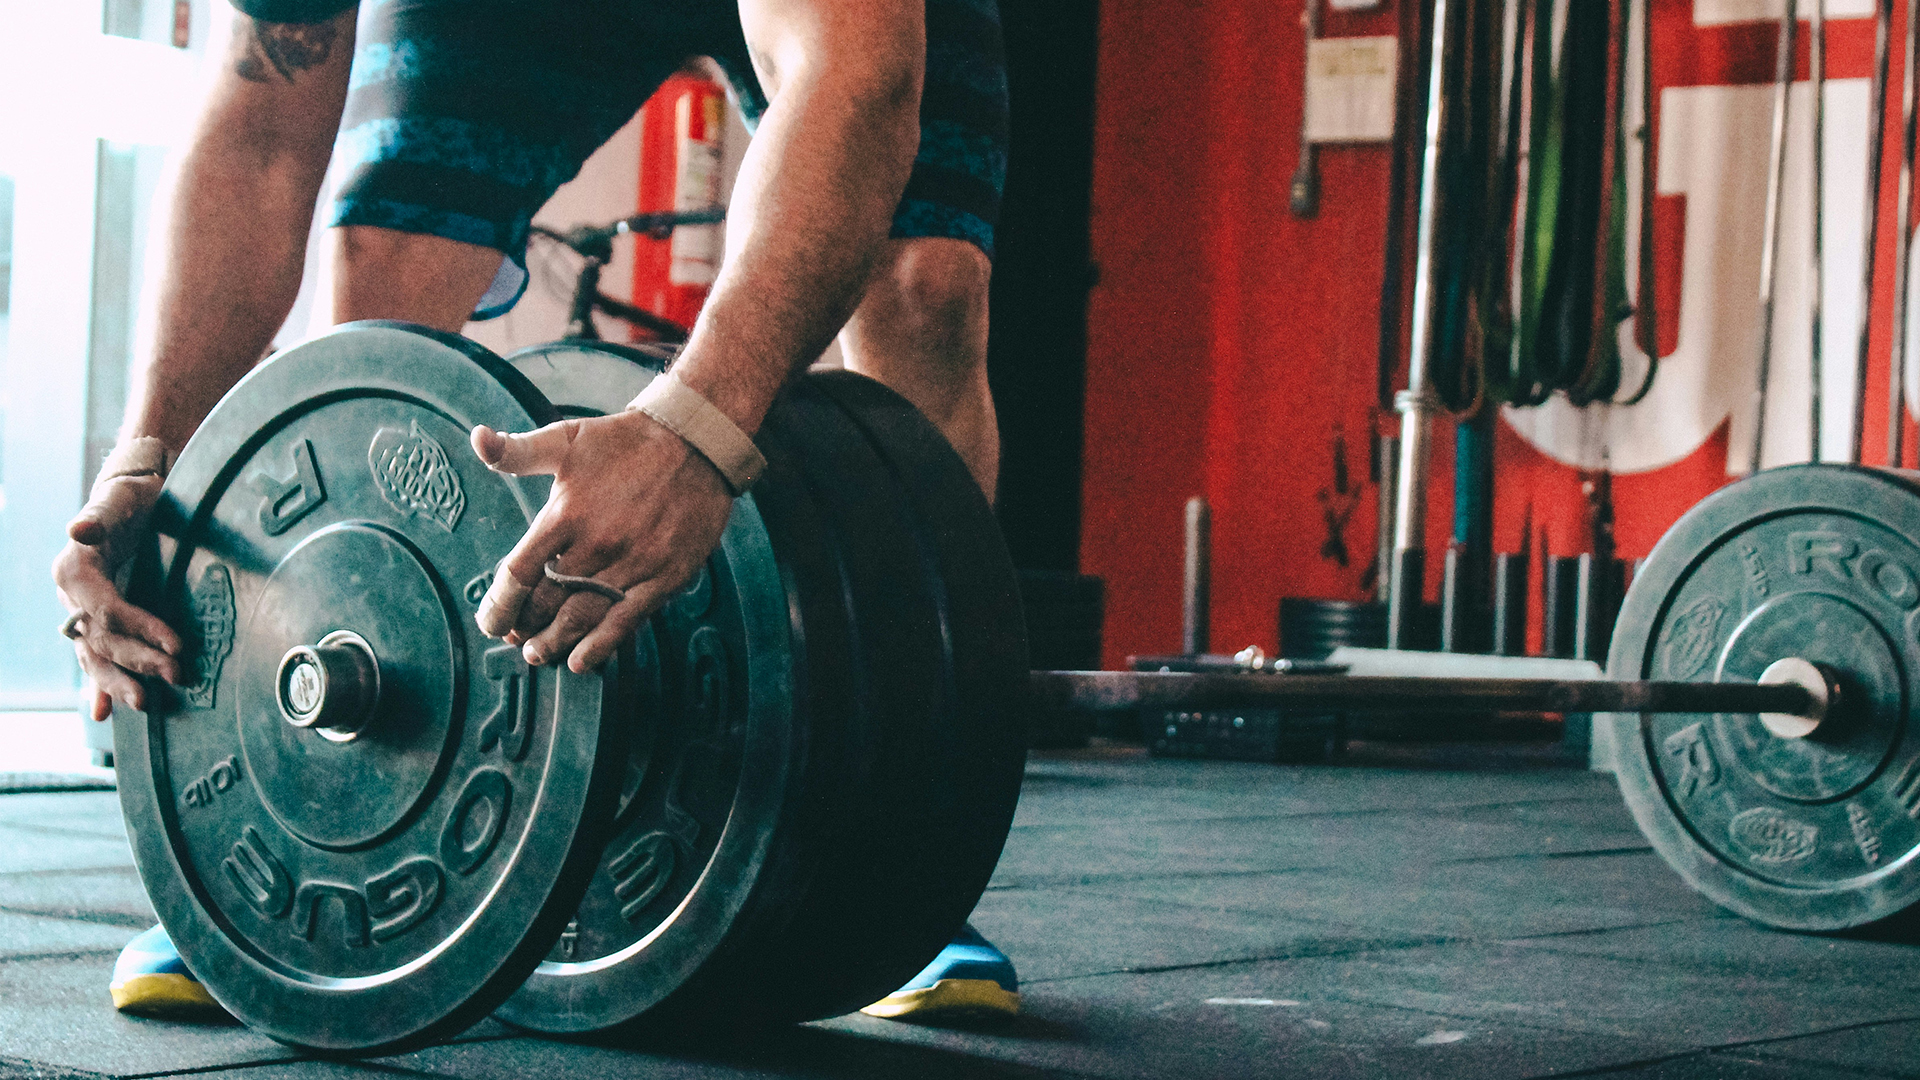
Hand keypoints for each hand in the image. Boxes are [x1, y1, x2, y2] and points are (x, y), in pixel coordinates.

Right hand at [53, 468, 184, 720]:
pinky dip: (99, 685)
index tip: (177, 644)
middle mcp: (72, 596)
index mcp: (74, 571)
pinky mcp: (98, 619)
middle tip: (174, 677)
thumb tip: (79, 529)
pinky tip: (103, 713)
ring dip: (117, 683)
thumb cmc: (130, 497)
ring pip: (95, 655)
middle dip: (137, 661)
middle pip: (102, 639)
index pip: (107, 610)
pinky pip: (96, 656)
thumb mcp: (118, 500)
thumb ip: (99, 518)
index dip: (140, 628)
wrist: (131, 496)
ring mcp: (82, 611)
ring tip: (142, 704)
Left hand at [470, 409, 735, 672]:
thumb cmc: (625, 443)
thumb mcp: (566, 438)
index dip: (499, 604)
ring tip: (539, 654)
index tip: (491, 621)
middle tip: (516, 639)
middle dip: (525, 627)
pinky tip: (581, 660)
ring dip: (555, 642)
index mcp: (565, 513)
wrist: (695, 442)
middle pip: (547, 602)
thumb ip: (517, 451)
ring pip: (583, 617)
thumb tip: (477, 439)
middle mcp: (596, 543)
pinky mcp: (664, 576)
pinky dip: (600, 646)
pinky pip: (626, 621)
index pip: (519, 572)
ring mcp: (632, 563)